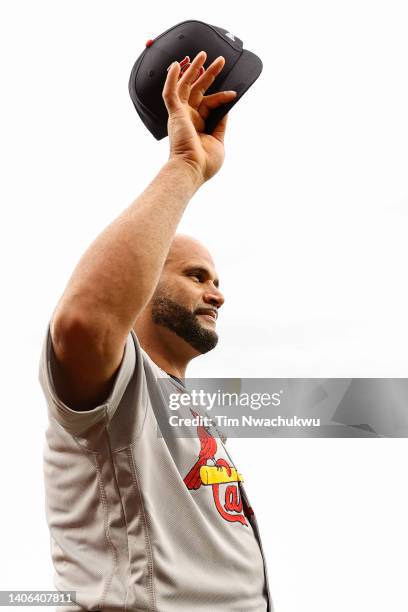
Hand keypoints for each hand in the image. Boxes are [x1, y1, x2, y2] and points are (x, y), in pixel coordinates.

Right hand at [162, 51, 236, 184]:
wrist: (191, 170)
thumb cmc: (204, 163)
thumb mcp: (218, 140)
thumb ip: (221, 123)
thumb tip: (226, 107)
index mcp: (198, 125)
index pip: (209, 103)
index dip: (221, 96)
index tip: (233, 94)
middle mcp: (188, 118)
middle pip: (198, 90)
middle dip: (209, 74)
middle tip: (220, 61)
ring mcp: (180, 115)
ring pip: (185, 86)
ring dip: (194, 70)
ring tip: (204, 54)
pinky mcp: (175, 114)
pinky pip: (170, 92)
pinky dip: (172, 78)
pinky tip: (176, 65)